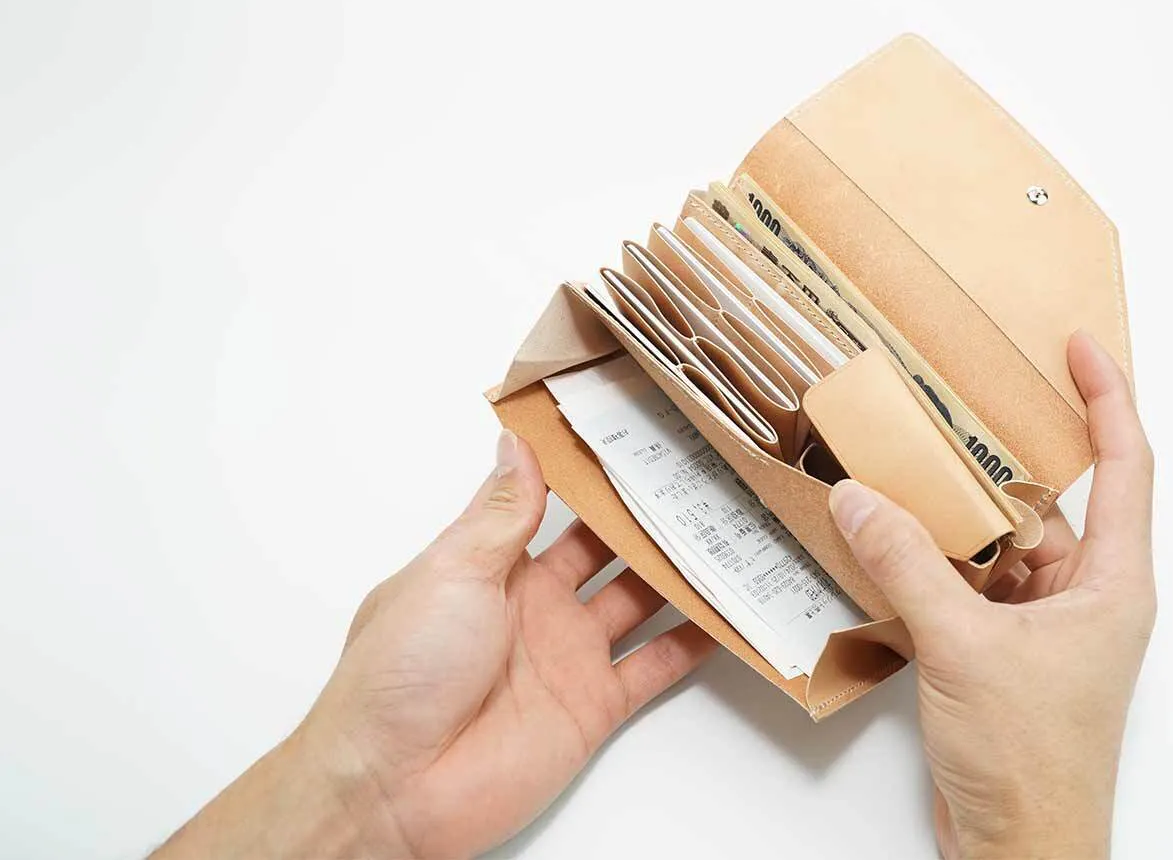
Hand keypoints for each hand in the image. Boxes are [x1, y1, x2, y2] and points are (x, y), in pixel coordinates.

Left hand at [157, 431, 715, 858]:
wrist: (395, 787)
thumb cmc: (399, 675)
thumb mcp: (450, 573)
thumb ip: (500, 513)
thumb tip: (516, 444)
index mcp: (492, 566)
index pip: (550, 504)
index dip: (587, 473)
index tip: (631, 432)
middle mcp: (536, 604)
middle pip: (606, 549)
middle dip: (647, 515)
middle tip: (700, 473)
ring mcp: (568, 654)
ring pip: (641, 600)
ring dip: (679, 571)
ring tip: (730, 530)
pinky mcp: (594, 704)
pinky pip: (655, 667)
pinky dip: (694, 643)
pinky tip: (728, 615)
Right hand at [827, 332, 1155, 859]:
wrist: (1024, 850)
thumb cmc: (1033, 761)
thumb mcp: (964, 648)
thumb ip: (908, 566)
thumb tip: (862, 500)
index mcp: (1113, 582)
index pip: (1126, 464)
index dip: (1108, 396)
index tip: (1078, 345)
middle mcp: (1088, 596)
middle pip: (1048, 501)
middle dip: (997, 458)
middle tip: (950, 402)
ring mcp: (1047, 628)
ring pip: (1002, 546)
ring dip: (955, 518)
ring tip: (901, 468)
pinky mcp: (1007, 656)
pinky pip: (972, 587)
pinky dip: (936, 565)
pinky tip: (889, 544)